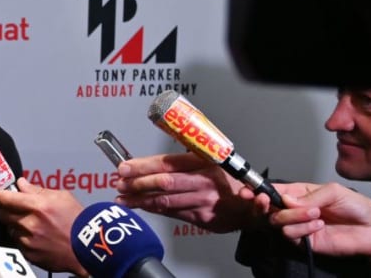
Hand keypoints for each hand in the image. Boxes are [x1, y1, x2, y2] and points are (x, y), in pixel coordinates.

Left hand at [0, 177, 86, 276]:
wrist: (88, 247)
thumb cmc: (77, 220)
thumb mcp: (61, 196)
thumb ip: (37, 190)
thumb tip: (21, 184)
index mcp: (37, 206)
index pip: (5, 198)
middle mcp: (30, 223)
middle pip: (3, 213)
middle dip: (6, 209)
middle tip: (16, 208)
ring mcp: (28, 241)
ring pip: (10, 229)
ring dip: (16, 225)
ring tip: (33, 224)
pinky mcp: (29, 254)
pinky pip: (18, 243)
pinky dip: (23, 238)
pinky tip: (37, 236)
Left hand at [114, 152, 252, 231]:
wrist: (251, 207)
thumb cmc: (226, 180)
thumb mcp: (211, 160)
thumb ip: (185, 156)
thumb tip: (156, 153)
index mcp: (204, 162)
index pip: (168, 163)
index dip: (143, 165)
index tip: (125, 166)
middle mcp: (203, 181)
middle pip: (164, 182)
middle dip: (137, 183)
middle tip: (119, 182)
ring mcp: (202, 201)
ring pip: (164, 200)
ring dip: (140, 199)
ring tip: (122, 197)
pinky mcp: (200, 218)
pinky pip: (171, 213)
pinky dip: (152, 209)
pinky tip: (139, 205)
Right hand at [264, 182, 370, 258]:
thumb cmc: (354, 206)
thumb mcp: (332, 190)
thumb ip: (306, 195)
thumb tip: (284, 199)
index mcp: (297, 193)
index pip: (271, 190)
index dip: (257, 190)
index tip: (248, 191)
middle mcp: (293, 210)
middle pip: (266, 208)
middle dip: (262, 203)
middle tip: (264, 200)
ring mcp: (297, 226)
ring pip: (277, 222)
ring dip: (293, 216)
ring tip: (316, 214)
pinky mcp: (303, 242)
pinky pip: (290, 235)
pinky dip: (302, 229)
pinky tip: (319, 225)